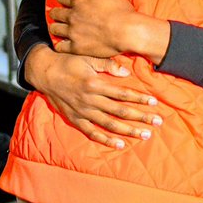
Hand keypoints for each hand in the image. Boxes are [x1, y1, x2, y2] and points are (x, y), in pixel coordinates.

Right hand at [24, 44, 162, 148]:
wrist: (45, 73)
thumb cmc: (69, 63)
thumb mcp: (88, 58)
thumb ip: (108, 66)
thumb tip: (127, 72)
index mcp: (95, 84)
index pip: (123, 94)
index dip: (140, 98)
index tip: (154, 102)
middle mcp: (91, 101)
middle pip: (120, 111)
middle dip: (141, 117)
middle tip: (157, 122)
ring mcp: (83, 112)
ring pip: (110, 125)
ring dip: (128, 131)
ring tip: (145, 135)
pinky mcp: (75, 120)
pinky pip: (92, 133)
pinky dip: (106, 140)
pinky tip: (120, 144)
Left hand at [51, 0, 170, 63]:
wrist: (127, 31)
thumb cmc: (121, 11)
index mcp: (80, 2)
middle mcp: (73, 17)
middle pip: (55, 13)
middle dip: (55, 12)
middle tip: (55, 14)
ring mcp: (73, 33)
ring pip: (54, 29)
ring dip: (54, 27)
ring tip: (57, 28)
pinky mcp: (76, 47)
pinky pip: (60, 46)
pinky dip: (59, 44)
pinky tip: (62, 43)